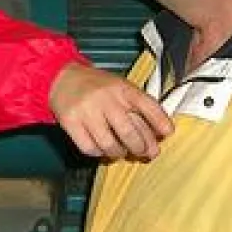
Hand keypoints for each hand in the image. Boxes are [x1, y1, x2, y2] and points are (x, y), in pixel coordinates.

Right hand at [48, 62, 172, 159]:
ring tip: (122, 151)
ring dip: (120, 153)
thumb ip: (139, 107)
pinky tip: (103, 149)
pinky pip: (90, 148)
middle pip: (129, 132)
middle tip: (144, 152)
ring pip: (110, 145)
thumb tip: (159, 135)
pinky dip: (99, 154)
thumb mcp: (121, 87)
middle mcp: (106, 99)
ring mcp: (87, 111)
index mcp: (122, 88)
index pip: (147, 106)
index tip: (167, 133)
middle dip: (141, 148)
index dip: (160, 122)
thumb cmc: (98, 87)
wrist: (63, 78)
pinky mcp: (71, 123)